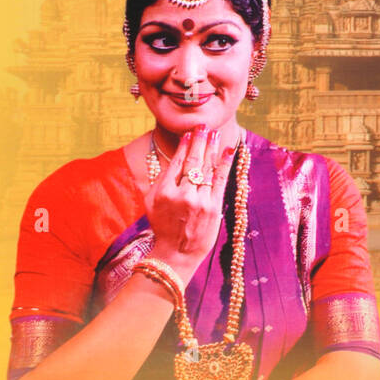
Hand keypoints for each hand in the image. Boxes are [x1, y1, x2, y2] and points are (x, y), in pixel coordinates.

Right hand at [144, 128, 238, 282]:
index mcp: (163, 192)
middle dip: (199, 141)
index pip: (176, 162)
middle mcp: (181, 194)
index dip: (184, 145)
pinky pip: (220, 180)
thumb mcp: (151, 202)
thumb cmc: (162, 226)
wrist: (176, 253)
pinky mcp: (213, 207)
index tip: (189, 133)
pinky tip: (229, 150)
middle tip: (203, 126)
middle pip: (193, 162)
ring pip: (207, 169)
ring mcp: (199, 201)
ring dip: (212, 148)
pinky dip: (224, 164)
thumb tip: (174, 156)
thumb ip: (160, 179)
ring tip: (215, 133)